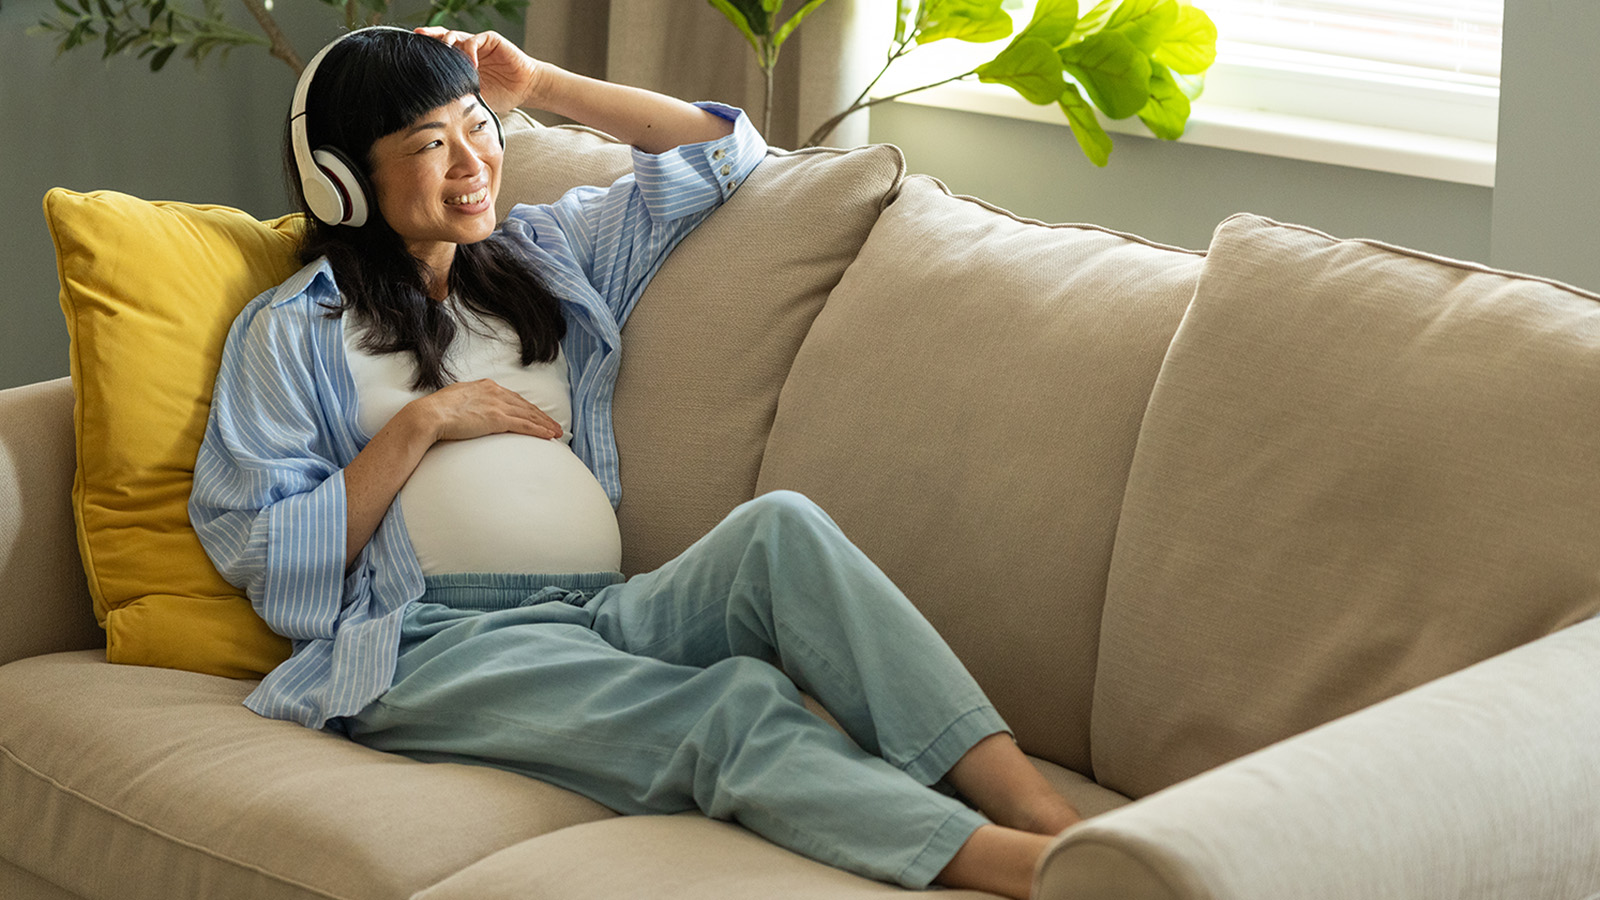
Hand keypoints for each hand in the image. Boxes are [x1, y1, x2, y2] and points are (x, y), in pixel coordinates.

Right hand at [410, 378, 562, 441]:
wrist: (429, 415)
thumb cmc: (438, 411)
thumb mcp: (458, 400)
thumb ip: (471, 402)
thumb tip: (473, 410)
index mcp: (486, 386)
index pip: (514, 398)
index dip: (528, 408)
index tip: (537, 415)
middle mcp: (495, 392)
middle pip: (525, 406)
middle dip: (542, 417)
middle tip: (555, 426)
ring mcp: (497, 404)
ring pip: (529, 415)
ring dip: (545, 425)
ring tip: (557, 433)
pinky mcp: (496, 418)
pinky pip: (524, 425)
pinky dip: (538, 430)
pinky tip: (548, 435)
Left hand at [413, 27, 549, 113]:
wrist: (526, 89)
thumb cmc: (502, 95)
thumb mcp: (474, 96)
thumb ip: (458, 93)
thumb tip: (434, 103)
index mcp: (461, 62)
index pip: (440, 53)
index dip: (427, 52)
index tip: (412, 55)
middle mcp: (467, 49)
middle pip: (443, 37)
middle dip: (430, 36)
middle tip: (419, 37)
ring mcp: (479, 43)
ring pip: (456, 36)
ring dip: (449, 45)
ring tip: (447, 58)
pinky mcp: (491, 39)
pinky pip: (475, 40)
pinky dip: (470, 51)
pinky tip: (472, 65)